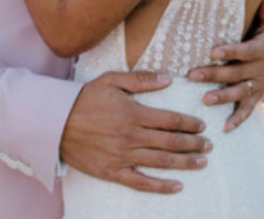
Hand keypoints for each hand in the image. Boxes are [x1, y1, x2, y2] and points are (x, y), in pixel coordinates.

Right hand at [61, 71, 211, 194]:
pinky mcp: (112, 171)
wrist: (54, 122)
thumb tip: (168, 77)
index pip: (169, 119)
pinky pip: (141, 181)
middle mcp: (130, 135)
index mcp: (132, 112)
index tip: (202, 126)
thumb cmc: (84, 98)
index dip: (189, 123)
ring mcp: (122, 155)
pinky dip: (160, 186)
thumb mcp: (111, 80)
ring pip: (161, 161)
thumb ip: (141, 79)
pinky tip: (177, 186)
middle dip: (193, 144)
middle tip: (209, 145)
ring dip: (185, 162)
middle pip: (170, 141)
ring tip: (202, 162)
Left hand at [186, 0, 263, 131]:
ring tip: (204, 100)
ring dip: (222, 97)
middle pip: (236, 73)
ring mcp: (258, 83)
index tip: (212, 52)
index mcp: (263, 49)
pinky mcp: (256, 94)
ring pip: (239, 92)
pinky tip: (225, 128)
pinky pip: (248, 109)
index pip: (245, 52)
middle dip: (215, 75)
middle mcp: (260, 68)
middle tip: (192, 75)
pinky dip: (238, 119)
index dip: (230, 52)